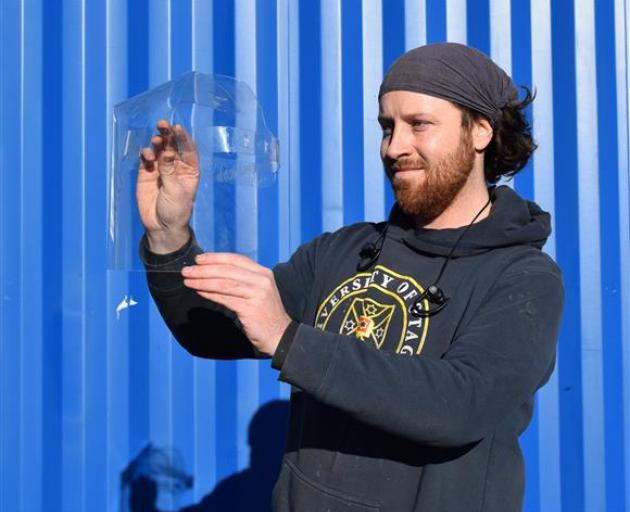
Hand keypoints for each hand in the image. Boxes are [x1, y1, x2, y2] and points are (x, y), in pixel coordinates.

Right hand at [136, 120, 199, 252]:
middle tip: (163, 124)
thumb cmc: (176, 210)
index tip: (177, 128)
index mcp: (190, 170)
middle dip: (168, 134)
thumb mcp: (175, 191)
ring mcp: (160, 169)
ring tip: (156, 140)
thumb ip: (169, 171)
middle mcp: (176, 166)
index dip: (183, 138)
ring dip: (156, 142)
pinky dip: (146, 154)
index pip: (188, 149)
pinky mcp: (146, 173)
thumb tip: (165, 152)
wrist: (161, 226)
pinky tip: (146, 154)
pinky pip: (146, 159)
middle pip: (172, 145)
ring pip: (158, 150)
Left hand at [181, 253, 291, 355]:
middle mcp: (262, 280)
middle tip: (186, 270)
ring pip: (224, 283)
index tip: (198, 259)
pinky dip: (210, 293)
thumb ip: (241, 280)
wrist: (280, 336)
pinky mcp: (251, 309)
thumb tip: (212, 272)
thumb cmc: (264, 314)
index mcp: (263, 273)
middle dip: (204, 269)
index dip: (215, 258)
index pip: (236, 259)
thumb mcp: (256, 291)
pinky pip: (226, 298)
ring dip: (203, 280)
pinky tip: (199, 291)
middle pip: (228, 270)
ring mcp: (258, 294)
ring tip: (188, 280)